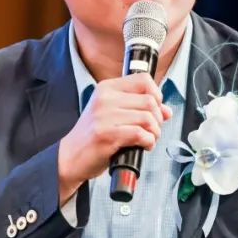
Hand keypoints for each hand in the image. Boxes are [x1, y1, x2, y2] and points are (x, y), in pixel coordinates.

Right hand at [56, 73, 171, 199]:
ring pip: (147, 118)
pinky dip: (148, 142)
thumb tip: (167, 110)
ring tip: (148, 138)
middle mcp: (105, 99)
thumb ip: (139, 108)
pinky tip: (144, 145)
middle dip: (158, 118)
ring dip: (154, 132)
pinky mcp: (106, 135)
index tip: (156, 108)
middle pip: (149, 101)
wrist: (70, 157)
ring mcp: (104, 116)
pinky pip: (140, 134)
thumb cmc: (92, 136)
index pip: (143, 80)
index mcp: (106, 88)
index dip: (157, 94)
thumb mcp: (113, 114)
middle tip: (153, 129)